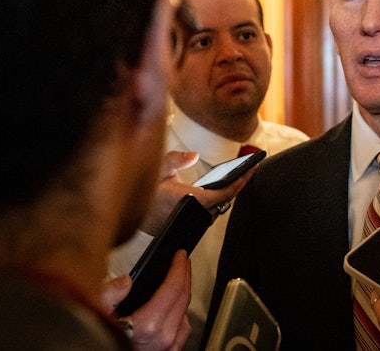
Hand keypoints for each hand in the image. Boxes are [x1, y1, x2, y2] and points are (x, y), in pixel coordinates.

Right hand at [101, 250, 191, 350]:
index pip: (173, 288)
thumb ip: (108, 294)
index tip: (181, 256)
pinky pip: (181, 332)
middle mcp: (162, 338)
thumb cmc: (98, 343)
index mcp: (148, 325)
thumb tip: (125, 281)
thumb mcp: (94, 315)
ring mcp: (167, 348)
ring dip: (184, 296)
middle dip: (185, 276)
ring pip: (185, 315)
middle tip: (182, 263)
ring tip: (178, 282)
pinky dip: (181, 316)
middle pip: (183, 299)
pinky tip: (174, 310)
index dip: (179, 267)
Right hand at [140, 150, 256, 234]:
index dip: (240, 181)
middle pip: (225, 200)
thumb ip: (175, 159)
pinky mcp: (188, 223)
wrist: (127, 214)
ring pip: (218, 207)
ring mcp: (191, 220)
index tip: (252, 168)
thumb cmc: (144, 191)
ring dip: (230, 192)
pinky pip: (210, 210)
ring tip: (242, 174)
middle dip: (239, 183)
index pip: (223, 193)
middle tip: (252, 168)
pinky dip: (219, 198)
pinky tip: (225, 187)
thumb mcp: (157, 168)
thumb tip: (194, 155)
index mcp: (189, 199)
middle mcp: (193, 213)